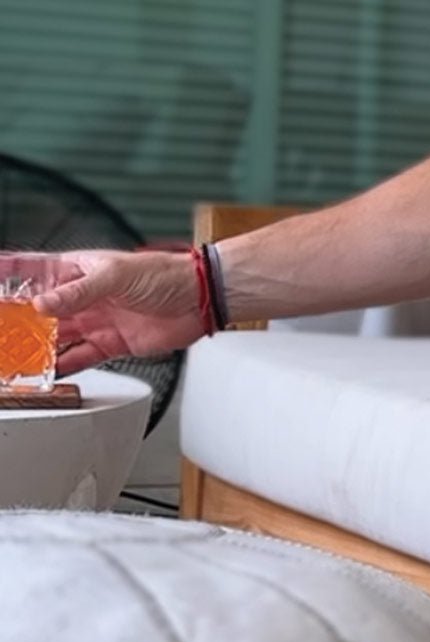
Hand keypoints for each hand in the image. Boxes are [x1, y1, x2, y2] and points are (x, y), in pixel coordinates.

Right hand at [0, 250, 205, 373]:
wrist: (197, 298)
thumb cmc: (163, 274)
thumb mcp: (114, 276)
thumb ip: (77, 292)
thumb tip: (41, 304)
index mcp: (78, 270)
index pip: (33, 272)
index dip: (9, 277)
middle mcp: (83, 296)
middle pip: (40, 310)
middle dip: (17, 320)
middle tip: (2, 331)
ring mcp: (97, 320)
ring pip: (57, 336)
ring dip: (37, 347)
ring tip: (16, 357)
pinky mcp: (112, 343)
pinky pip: (82, 356)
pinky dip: (65, 365)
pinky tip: (47, 372)